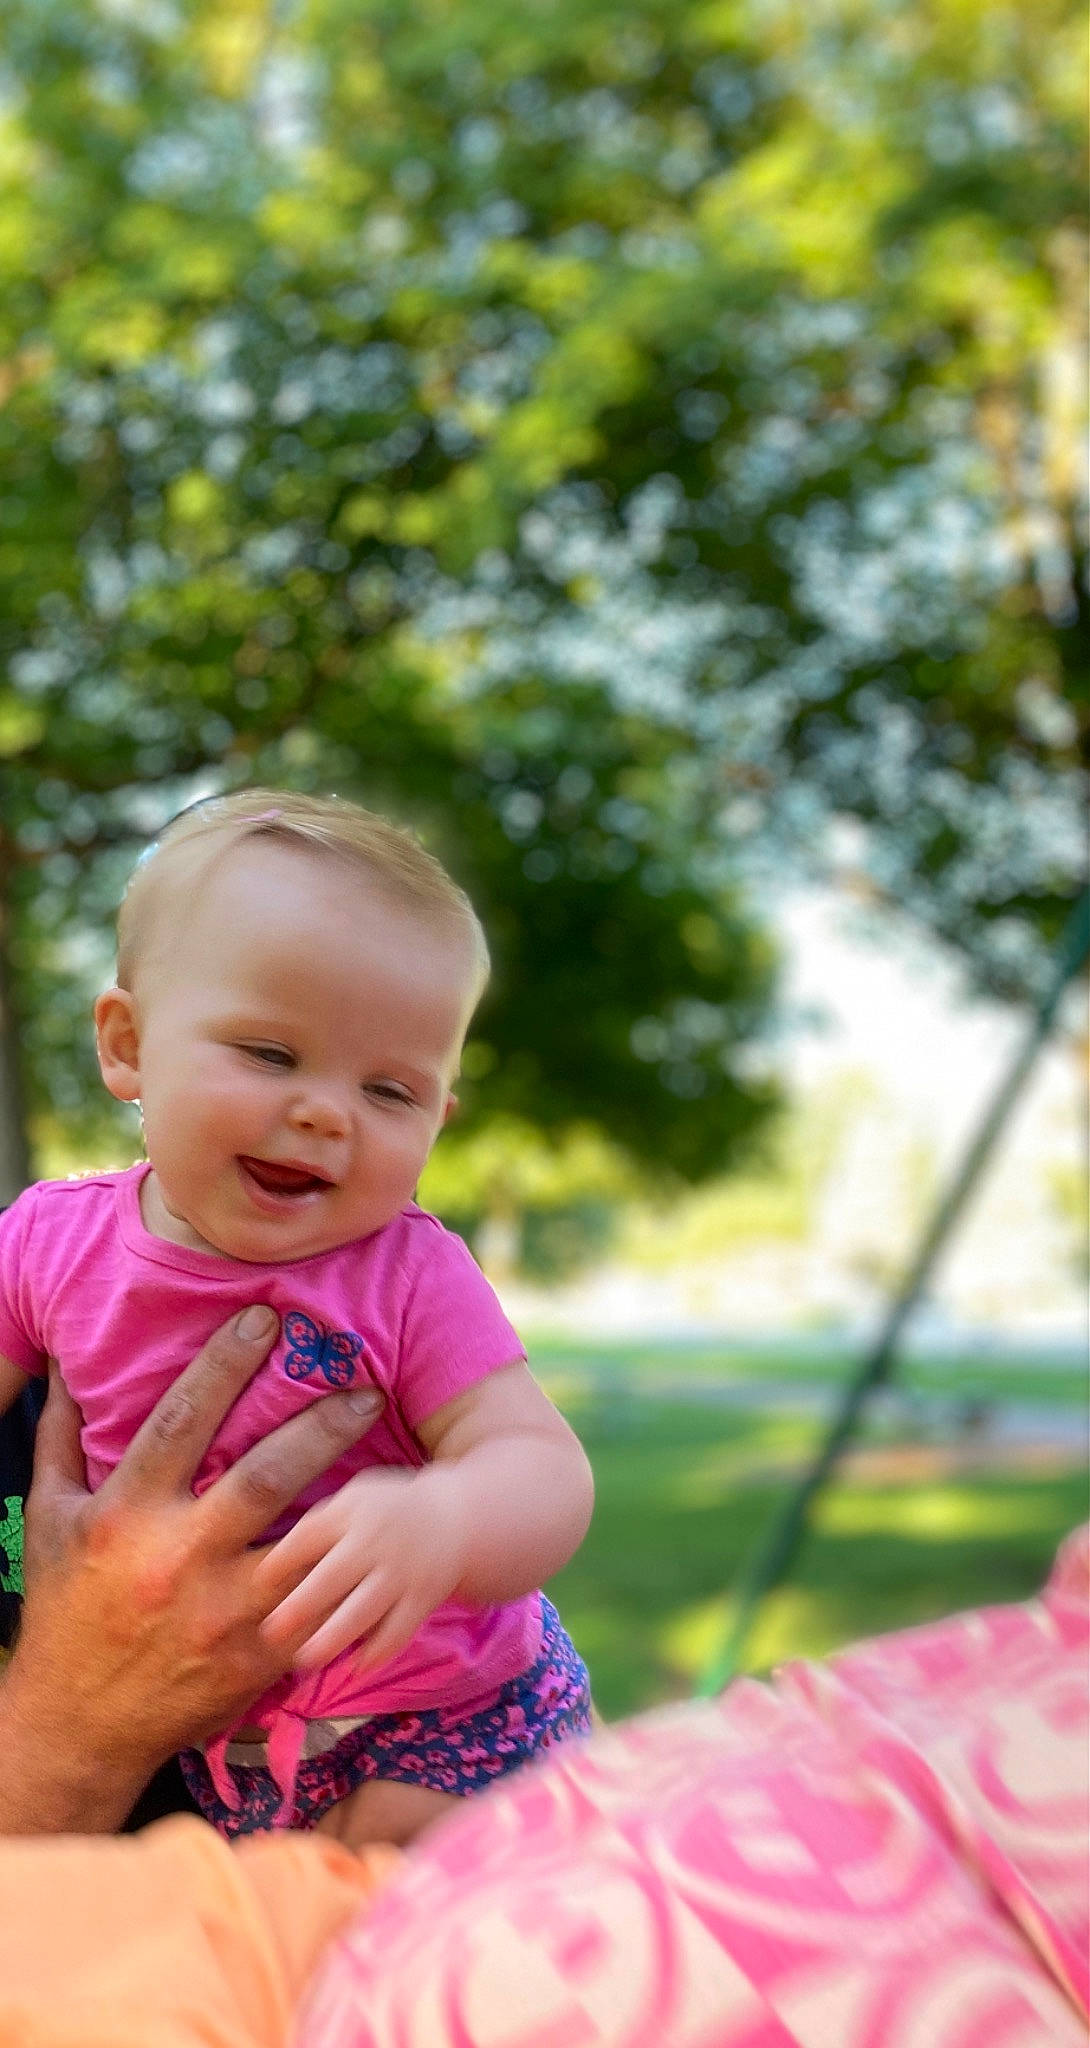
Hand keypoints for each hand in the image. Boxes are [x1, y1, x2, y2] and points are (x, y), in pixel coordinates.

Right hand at [0, 1305, 384, 1833]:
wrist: (79, 1726)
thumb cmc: (66, 1610)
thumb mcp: (49, 1520)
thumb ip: (61, 1439)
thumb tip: (69, 1365)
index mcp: (126, 1516)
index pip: (181, 1422)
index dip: (223, 1364)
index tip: (264, 1317)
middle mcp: (178, 1559)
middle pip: (264, 1478)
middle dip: (318, 1427)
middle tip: (362, 1386)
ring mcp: (224, 1612)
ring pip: (306, 1540)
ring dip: (354, 1496)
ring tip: (394, 1461)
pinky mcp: (258, 1656)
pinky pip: (319, 1603)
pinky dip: (353, 1570)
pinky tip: (386, 1539)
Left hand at [256, 1464, 470, 1672]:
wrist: (458, 1516)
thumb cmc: (389, 1510)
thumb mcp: (356, 1497)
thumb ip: (320, 1522)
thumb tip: (274, 1561)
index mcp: (354, 1511)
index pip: (310, 1535)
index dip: (283, 1560)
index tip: (259, 1583)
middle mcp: (377, 1540)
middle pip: (333, 1576)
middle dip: (301, 1606)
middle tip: (270, 1631)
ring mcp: (403, 1570)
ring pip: (364, 1610)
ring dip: (333, 1637)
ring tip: (304, 1660)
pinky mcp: (424, 1596)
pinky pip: (399, 1629)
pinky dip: (379, 1651)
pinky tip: (356, 1668)